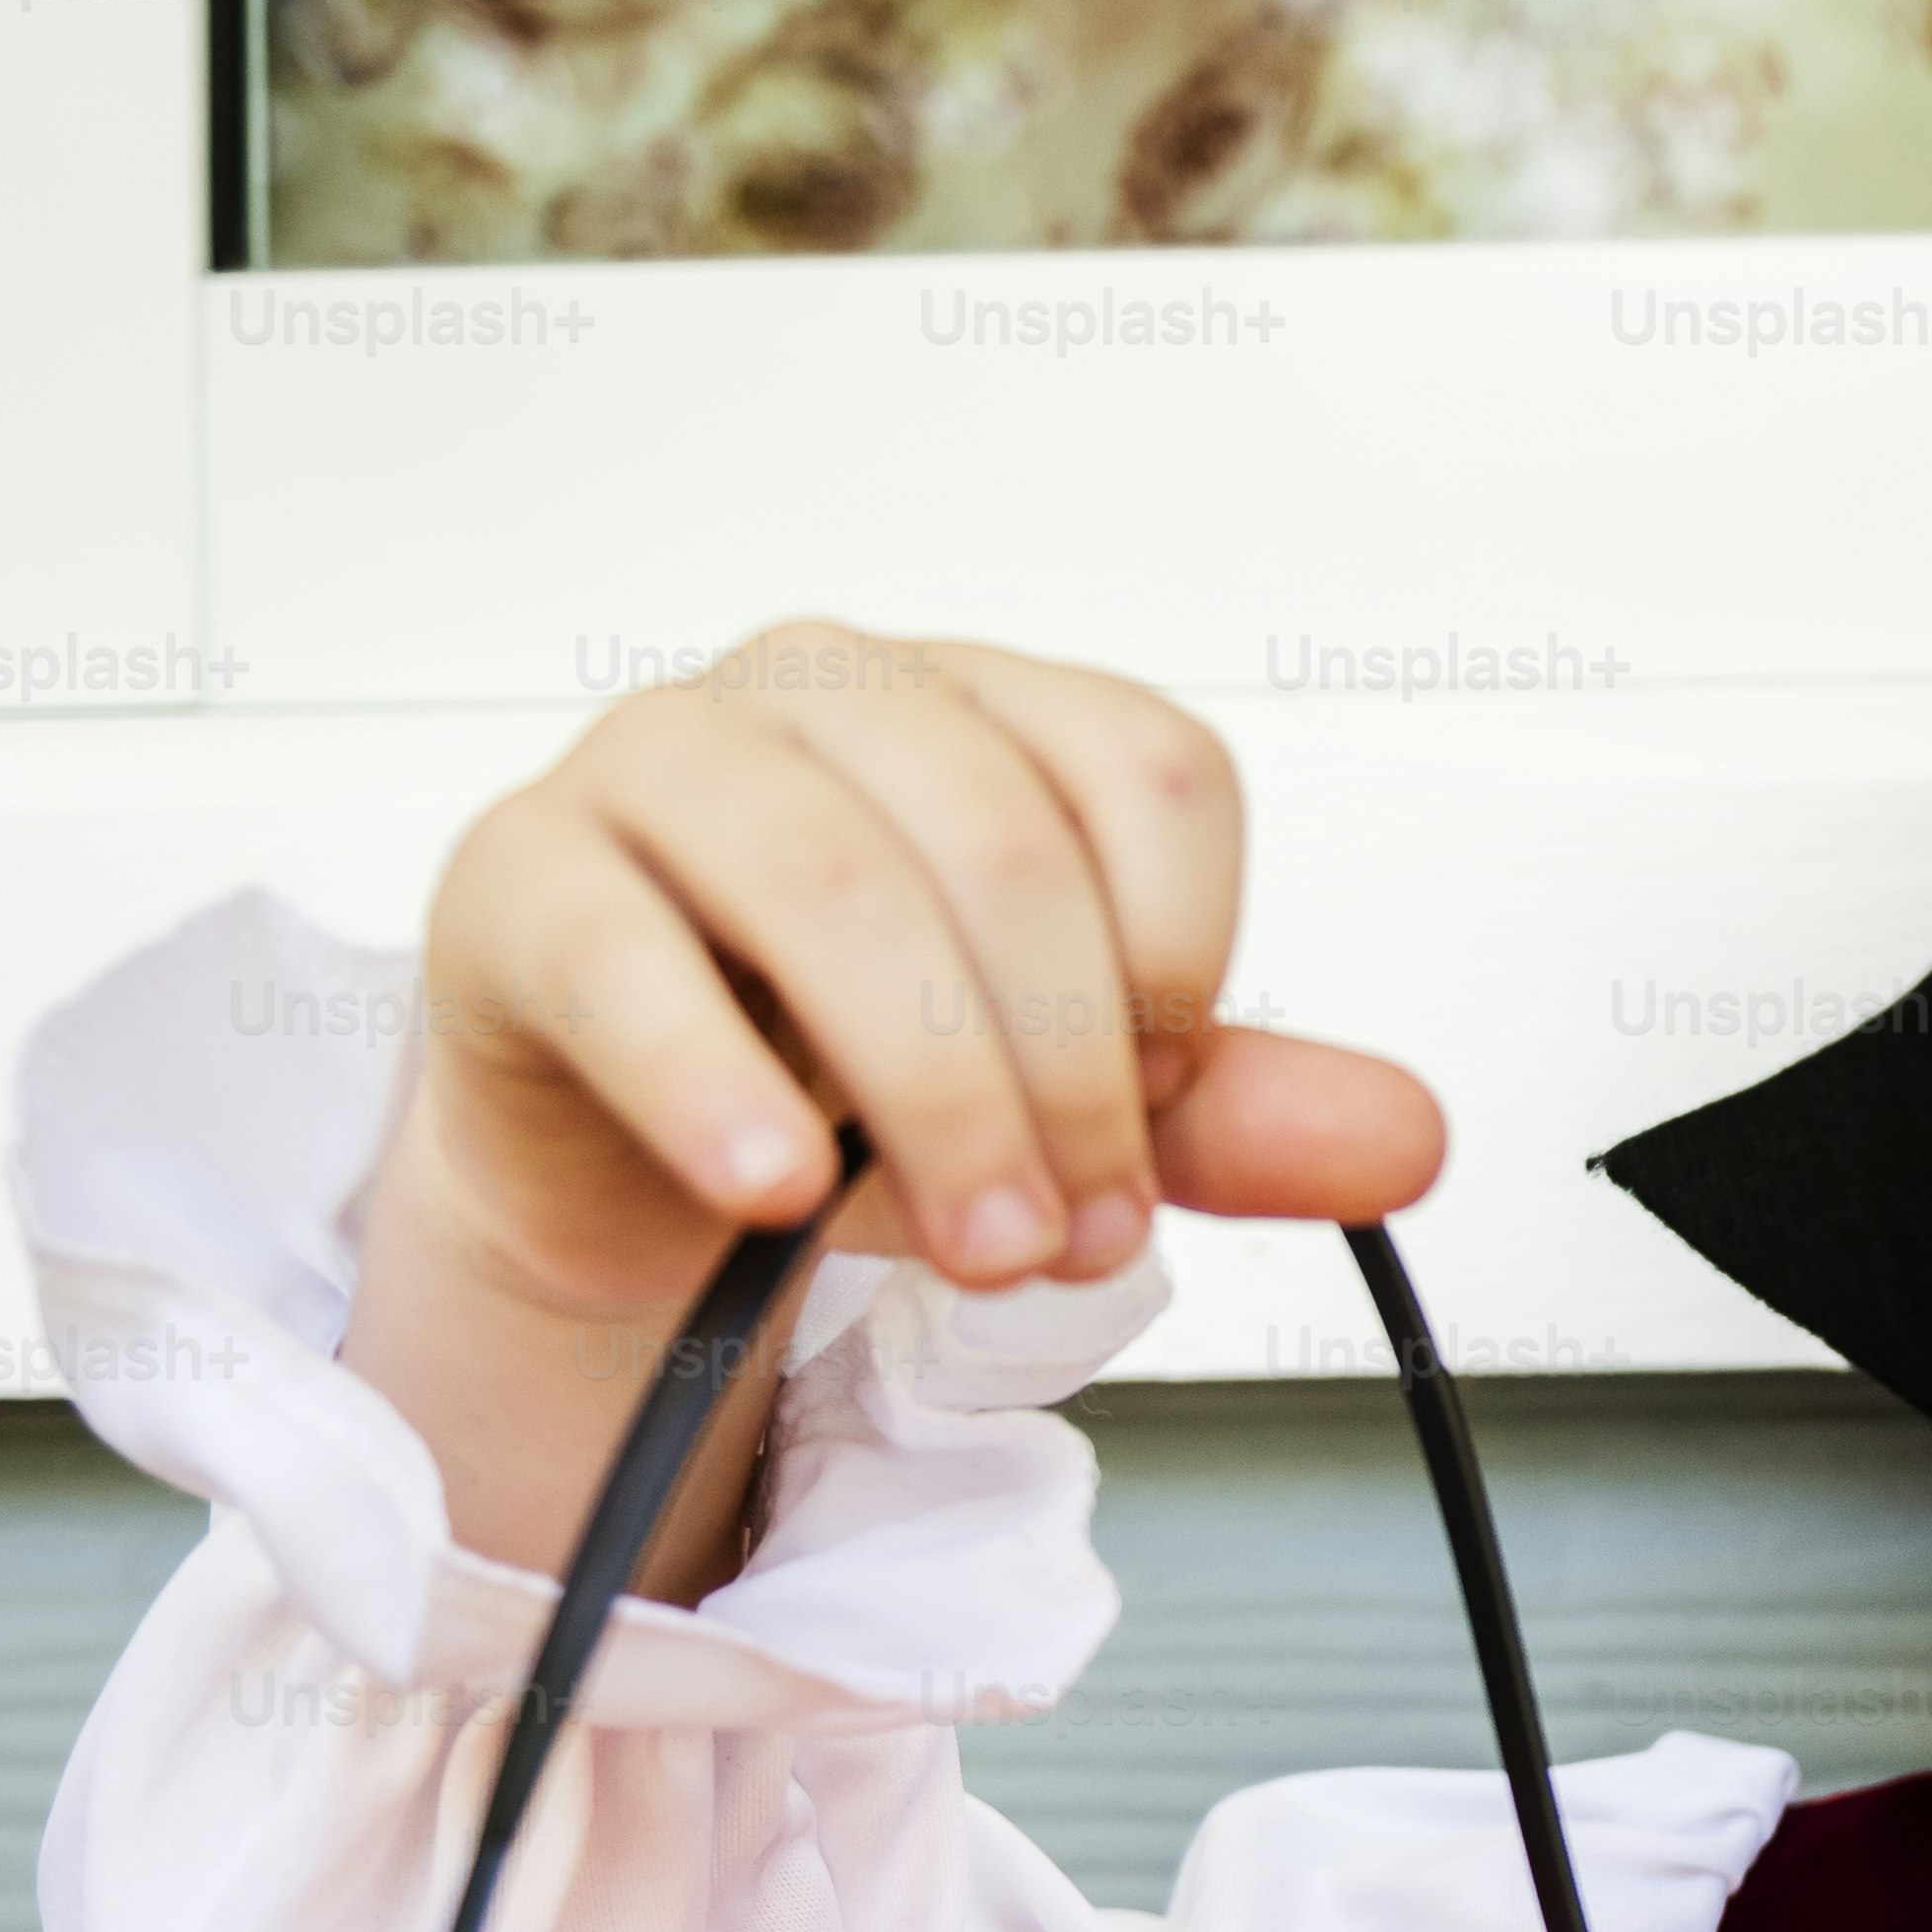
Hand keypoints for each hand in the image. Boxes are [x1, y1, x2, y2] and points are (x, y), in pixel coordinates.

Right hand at [339, 621, 1447, 1593]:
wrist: (636, 1155)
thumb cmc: (847, 1076)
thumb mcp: (1061, 1101)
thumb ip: (1228, 1112)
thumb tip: (1408, 1140)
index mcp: (985, 708)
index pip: (1150, 769)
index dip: (1186, 961)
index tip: (1162, 1111)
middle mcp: (829, 691)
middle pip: (1003, 841)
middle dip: (1066, 1072)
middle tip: (1076, 1234)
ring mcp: (663, 760)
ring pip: (831, 880)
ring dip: (930, 1092)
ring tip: (974, 1240)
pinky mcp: (524, 876)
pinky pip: (624, 956)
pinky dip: (716, 1081)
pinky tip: (778, 1182)